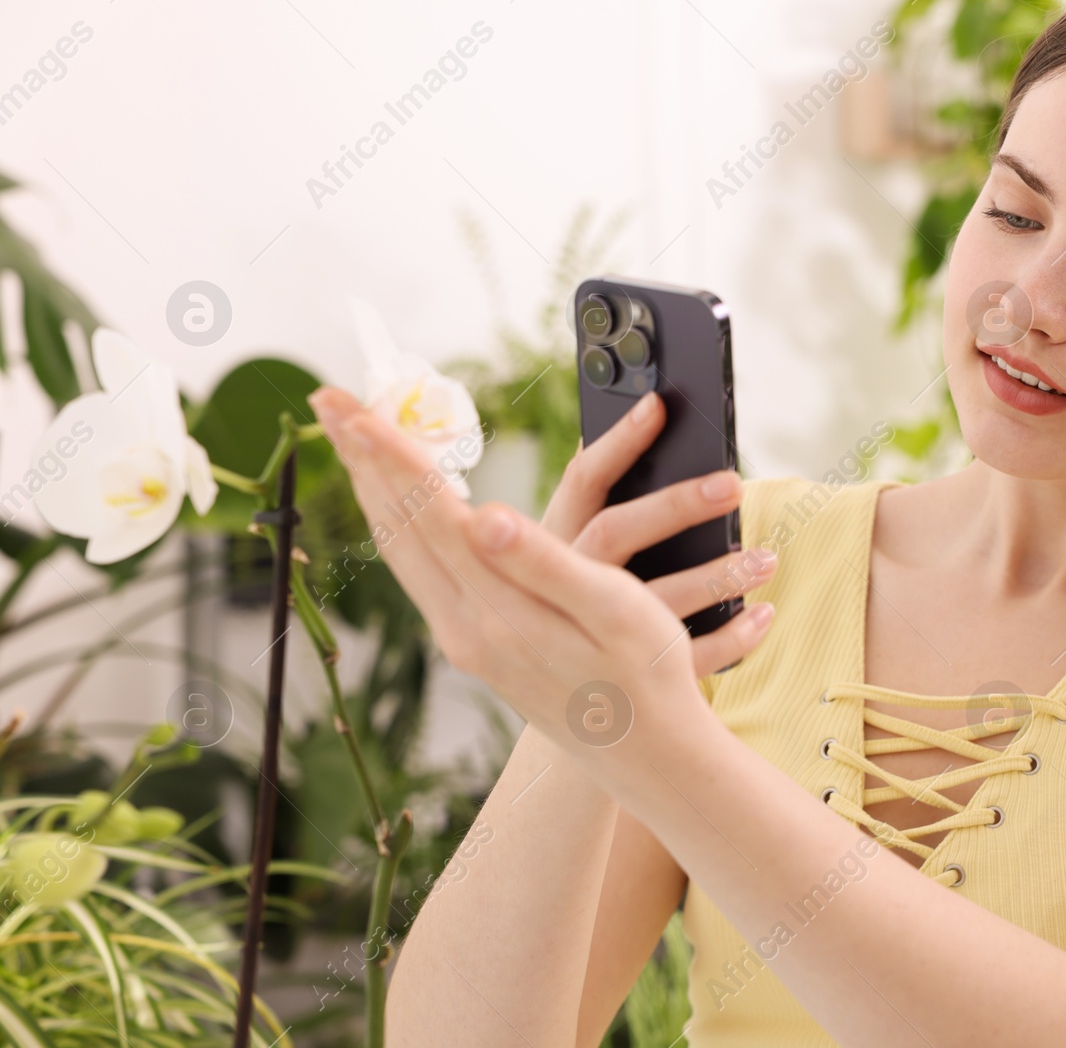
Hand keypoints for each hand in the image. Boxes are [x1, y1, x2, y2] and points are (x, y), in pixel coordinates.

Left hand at [306, 384, 736, 751]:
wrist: (647, 757)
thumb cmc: (647, 678)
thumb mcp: (614, 613)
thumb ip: (546, 563)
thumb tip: (485, 517)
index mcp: (500, 610)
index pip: (432, 514)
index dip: (393, 454)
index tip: (354, 406)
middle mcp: (466, 626)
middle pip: (398, 526)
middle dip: (361, 458)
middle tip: (326, 401)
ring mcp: (465, 639)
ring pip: (401, 550)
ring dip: (373, 489)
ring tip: (350, 441)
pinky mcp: (475, 646)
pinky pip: (420, 571)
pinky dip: (400, 524)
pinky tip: (403, 508)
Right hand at [538, 389, 777, 675]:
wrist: (549, 689)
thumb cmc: (563, 595)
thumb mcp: (560, 544)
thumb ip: (595, 493)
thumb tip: (643, 416)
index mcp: (550, 542)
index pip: (582, 481)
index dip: (619, 442)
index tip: (658, 406)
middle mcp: (566, 584)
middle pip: (618, 533)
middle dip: (676, 506)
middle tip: (733, 484)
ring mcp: (594, 632)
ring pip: (657, 602)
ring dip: (717, 576)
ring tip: (766, 558)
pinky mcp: (630, 676)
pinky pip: (687, 659)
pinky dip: (731, 638)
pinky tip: (763, 613)